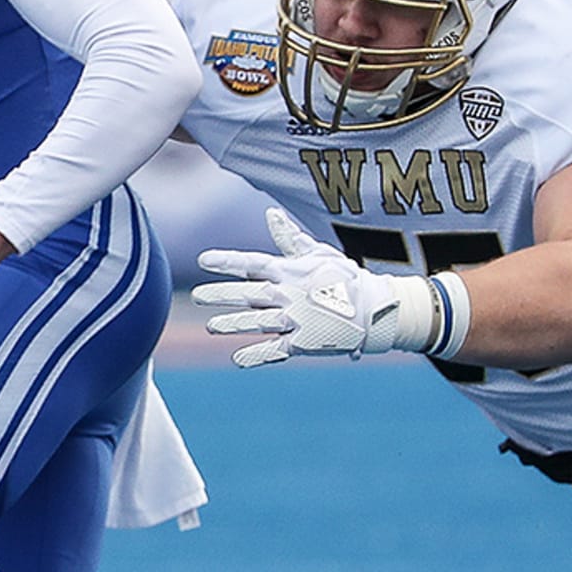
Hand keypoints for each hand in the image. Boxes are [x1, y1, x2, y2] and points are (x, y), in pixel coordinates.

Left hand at [193, 207, 401, 366]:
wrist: (374, 308)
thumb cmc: (343, 277)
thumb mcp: (317, 253)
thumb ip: (289, 238)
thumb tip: (270, 213)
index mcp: (290, 271)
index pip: (252, 263)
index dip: (228, 261)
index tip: (203, 260)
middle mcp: (289, 294)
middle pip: (249, 294)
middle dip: (221, 295)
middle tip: (196, 296)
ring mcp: (296, 320)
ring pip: (258, 322)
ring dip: (233, 323)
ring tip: (211, 326)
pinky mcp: (304, 342)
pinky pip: (276, 350)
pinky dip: (257, 355)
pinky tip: (237, 359)